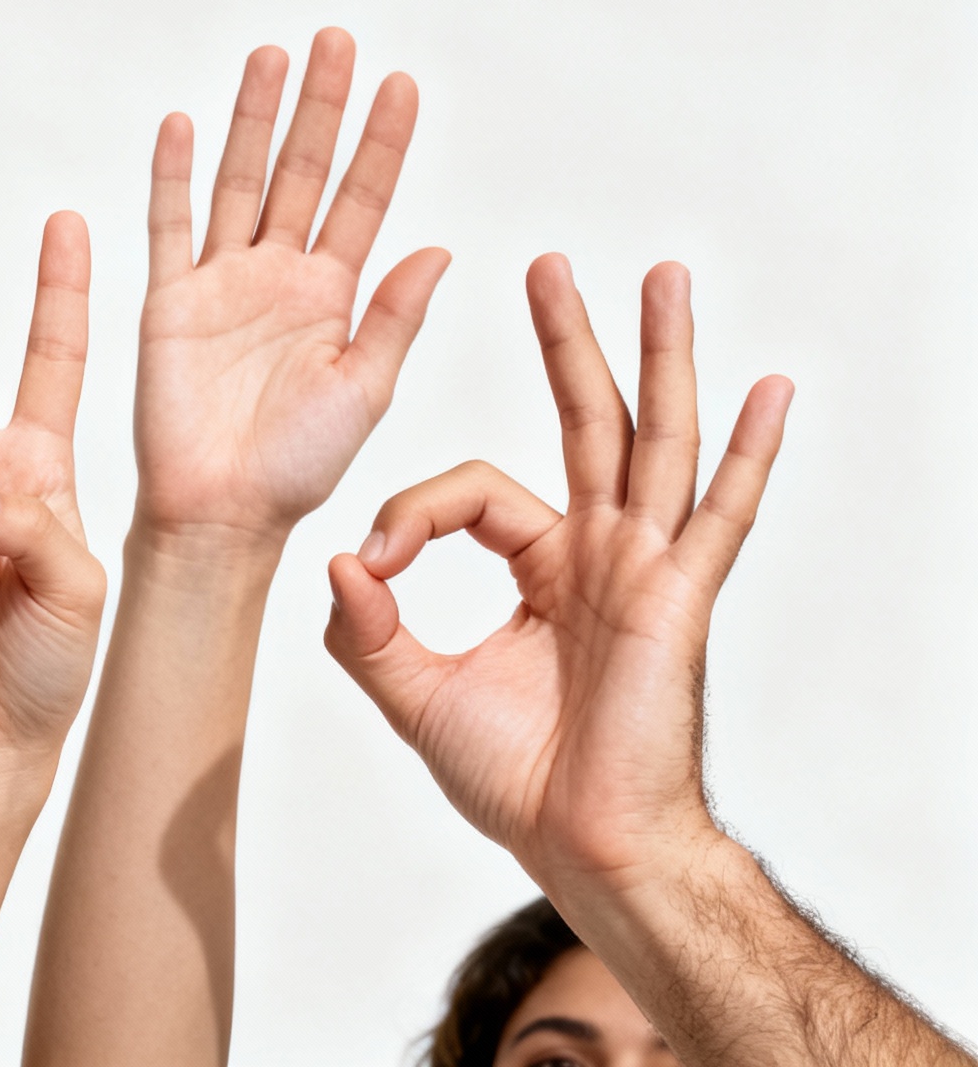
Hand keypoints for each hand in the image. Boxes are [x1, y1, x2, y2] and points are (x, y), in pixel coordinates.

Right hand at [136, 29, 449, 543]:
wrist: (223, 513)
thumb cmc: (297, 469)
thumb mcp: (366, 390)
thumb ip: (395, 317)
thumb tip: (438, 248)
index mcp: (334, 298)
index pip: (363, 201)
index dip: (382, 144)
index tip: (401, 86)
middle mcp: (280, 279)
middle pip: (303, 172)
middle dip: (320, 108)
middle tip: (336, 43)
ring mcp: (223, 285)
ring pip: (240, 183)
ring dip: (254, 121)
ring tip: (271, 59)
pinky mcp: (171, 304)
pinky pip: (172, 228)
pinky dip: (176, 177)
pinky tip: (186, 126)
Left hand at [323, 254, 793, 887]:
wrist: (581, 844)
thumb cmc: (517, 778)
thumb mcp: (415, 693)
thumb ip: (369, 630)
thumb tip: (338, 562)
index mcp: (541, 567)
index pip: (474, 493)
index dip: (416, 511)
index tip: (376, 558)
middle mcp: (598, 554)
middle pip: (584, 422)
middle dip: (567, 341)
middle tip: (551, 264)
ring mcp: (644, 570)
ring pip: (652, 440)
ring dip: (658, 357)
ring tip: (665, 278)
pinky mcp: (677, 599)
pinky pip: (720, 515)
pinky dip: (748, 453)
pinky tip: (770, 390)